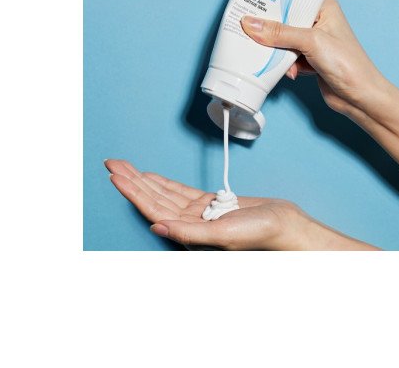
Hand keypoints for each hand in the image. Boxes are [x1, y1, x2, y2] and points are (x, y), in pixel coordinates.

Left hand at [104, 159, 378, 249]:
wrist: (284, 224)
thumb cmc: (259, 234)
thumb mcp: (222, 233)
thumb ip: (188, 232)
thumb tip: (156, 228)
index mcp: (190, 233)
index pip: (154, 210)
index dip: (134, 193)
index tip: (117, 177)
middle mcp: (191, 224)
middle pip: (155, 199)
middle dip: (133, 181)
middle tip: (113, 163)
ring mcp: (200, 213)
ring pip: (165, 193)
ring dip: (145, 180)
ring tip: (126, 167)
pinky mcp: (210, 204)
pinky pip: (181, 191)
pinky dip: (165, 183)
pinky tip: (152, 177)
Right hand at [241, 0, 398, 189]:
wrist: (360, 98)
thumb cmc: (348, 64)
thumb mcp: (311, 42)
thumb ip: (280, 33)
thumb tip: (251, 24)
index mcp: (324, 7)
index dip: (272, 1)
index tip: (251, 3)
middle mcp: (318, 21)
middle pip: (284, 20)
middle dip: (272, 31)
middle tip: (252, 32)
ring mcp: (313, 42)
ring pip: (283, 41)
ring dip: (280, 54)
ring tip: (283, 61)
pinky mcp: (309, 59)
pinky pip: (287, 57)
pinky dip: (286, 66)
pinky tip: (293, 73)